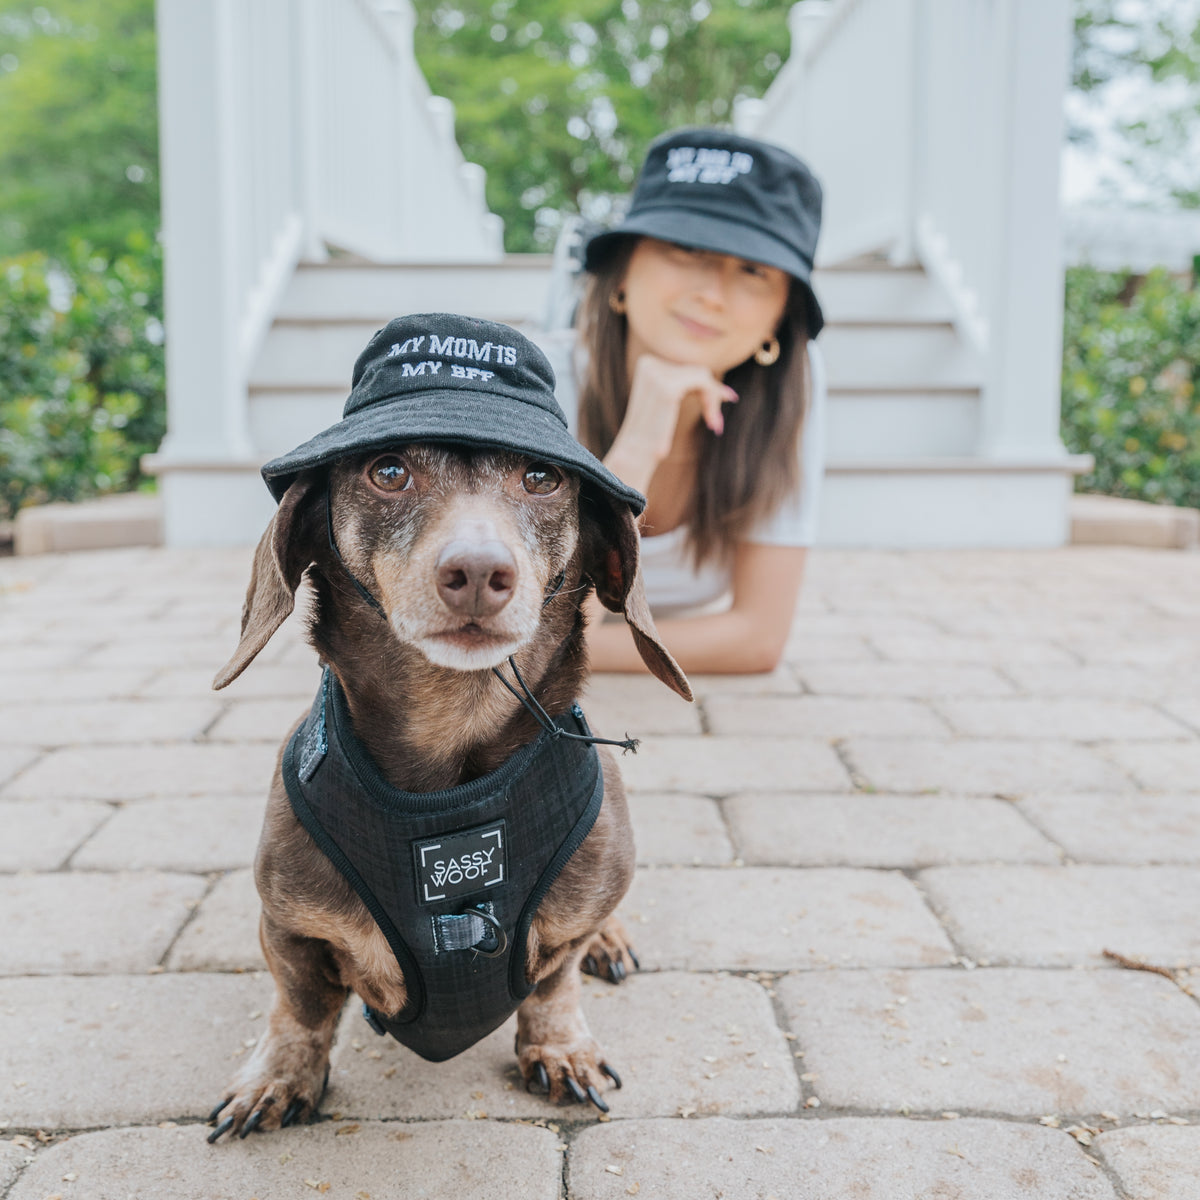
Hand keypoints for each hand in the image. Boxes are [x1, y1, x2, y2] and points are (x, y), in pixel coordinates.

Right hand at [604, 355, 737, 491]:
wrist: (635, 454)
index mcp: (646, 363)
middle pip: (695, 371)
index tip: (721, 406)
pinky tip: (713, 422)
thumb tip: (726, 389)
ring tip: (715, 425)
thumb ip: (684, 387)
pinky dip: (712, 400)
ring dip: (712, 401)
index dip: (704, 389)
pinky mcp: (669, 389)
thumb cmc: (650, 434)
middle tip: (717, 425)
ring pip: (702, 376)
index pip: (684, 368)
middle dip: (711, 395)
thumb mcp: (666, 404)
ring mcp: (657, 374)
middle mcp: (649, 363)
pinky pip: (703, 382)